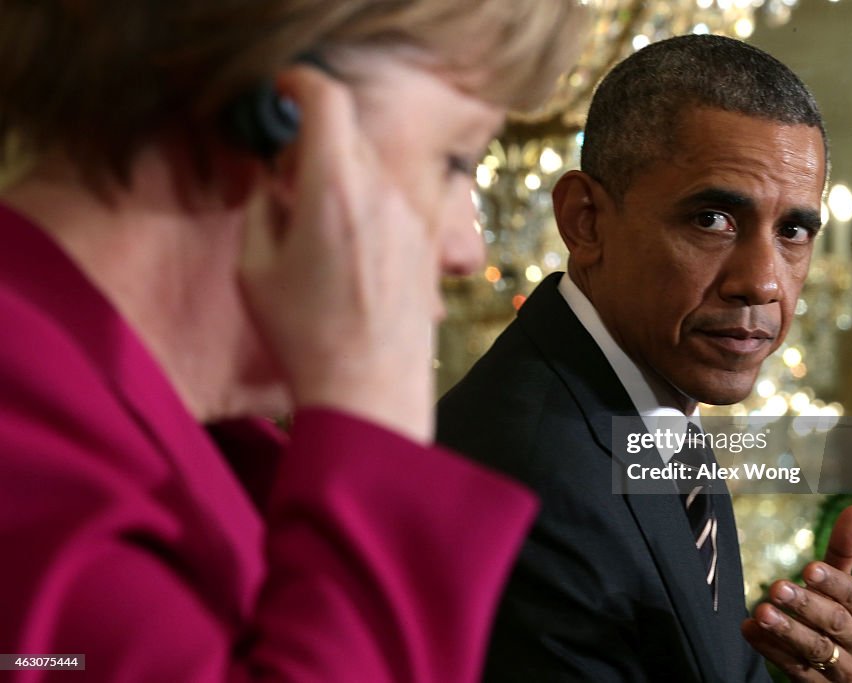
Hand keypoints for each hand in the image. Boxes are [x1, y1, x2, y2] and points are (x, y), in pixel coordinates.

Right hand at [238, 65, 438, 442]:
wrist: (371, 391)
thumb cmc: (306, 337)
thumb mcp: (255, 269)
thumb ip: (262, 205)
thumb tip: (274, 177)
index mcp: (334, 190)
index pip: (327, 99)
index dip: (300, 84)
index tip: (282, 94)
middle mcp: (383, 193)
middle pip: (349, 133)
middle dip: (313, 141)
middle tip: (287, 179)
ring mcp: (413, 218)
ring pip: (373, 167)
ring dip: (342, 175)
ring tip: (318, 226)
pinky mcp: (427, 243)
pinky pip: (395, 199)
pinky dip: (369, 203)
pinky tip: (350, 249)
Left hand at [742, 505, 851, 680]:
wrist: (838, 674)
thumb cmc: (836, 615)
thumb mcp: (840, 586)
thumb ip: (844, 550)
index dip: (833, 583)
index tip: (808, 568)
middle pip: (834, 623)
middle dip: (805, 605)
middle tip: (776, 587)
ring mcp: (842, 669)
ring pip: (815, 649)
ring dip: (786, 630)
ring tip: (760, 612)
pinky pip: (796, 670)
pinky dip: (772, 650)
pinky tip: (750, 630)